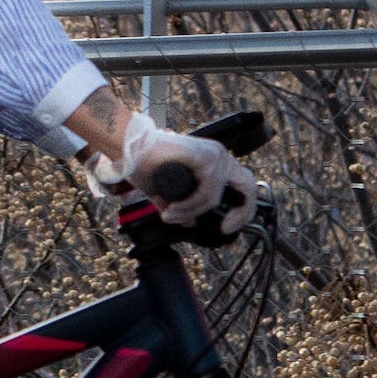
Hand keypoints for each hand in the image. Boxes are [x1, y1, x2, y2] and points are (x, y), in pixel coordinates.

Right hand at [85, 112, 257, 233]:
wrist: (129, 149)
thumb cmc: (146, 165)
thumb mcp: (170, 192)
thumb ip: (183, 206)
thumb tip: (192, 223)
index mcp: (215, 161)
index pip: (243, 186)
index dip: (242, 210)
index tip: (227, 228)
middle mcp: (219, 155)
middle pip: (247, 186)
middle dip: (240, 213)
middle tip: (224, 228)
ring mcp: (213, 154)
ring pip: (214, 196)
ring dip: (191, 212)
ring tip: (170, 215)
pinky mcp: (204, 156)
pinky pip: (204, 191)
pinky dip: (188, 205)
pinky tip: (171, 209)